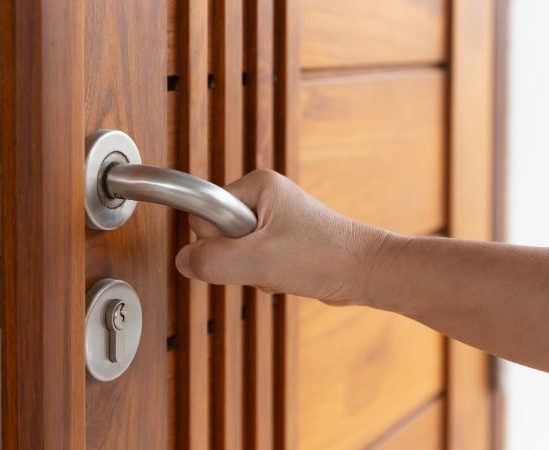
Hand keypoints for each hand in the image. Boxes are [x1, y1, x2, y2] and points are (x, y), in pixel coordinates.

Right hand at [175, 169, 392, 305]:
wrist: (365, 272)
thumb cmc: (324, 257)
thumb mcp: (257, 261)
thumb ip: (212, 261)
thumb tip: (183, 261)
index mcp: (257, 184)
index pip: (205, 211)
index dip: (217, 238)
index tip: (245, 247)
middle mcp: (265, 195)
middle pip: (219, 232)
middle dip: (236, 256)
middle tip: (265, 260)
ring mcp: (273, 217)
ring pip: (235, 250)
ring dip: (251, 268)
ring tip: (281, 267)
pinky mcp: (281, 238)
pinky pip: (251, 259)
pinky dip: (263, 273)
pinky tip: (285, 274)